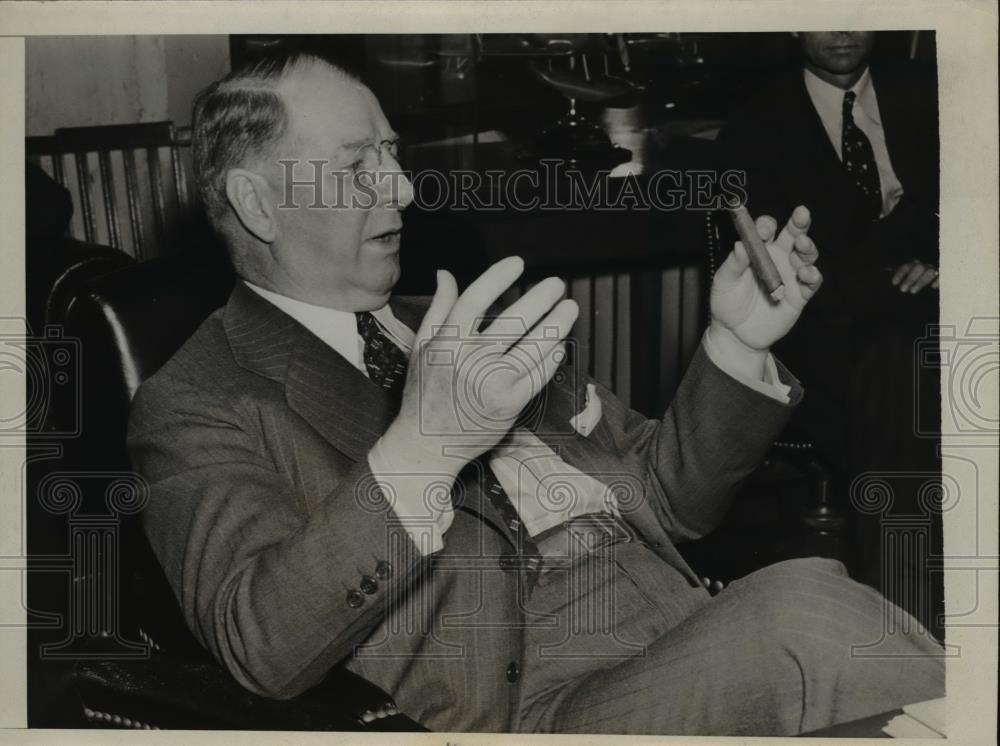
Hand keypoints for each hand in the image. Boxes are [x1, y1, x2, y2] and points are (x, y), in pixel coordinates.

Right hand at [380, 256, 578, 477]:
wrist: (426, 445)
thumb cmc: (424, 395)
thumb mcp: (421, 348)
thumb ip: (438, 309)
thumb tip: (446, 274)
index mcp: (446, 343)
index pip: (475, 300)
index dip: (498, 278)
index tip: (517, 264)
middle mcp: (470, 360)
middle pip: (514, 320)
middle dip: (541, 297)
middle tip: (556, 284)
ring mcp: (493, 383)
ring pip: (534, 345)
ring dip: (557, 323)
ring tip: (569, 308)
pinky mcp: (510, 404)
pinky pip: (538, 374)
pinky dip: (551, 356)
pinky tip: (559, 343)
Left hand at [710, 205, 822, 352]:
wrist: (735, 334)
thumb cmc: (727, 303)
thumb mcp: (724, 282)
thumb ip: (733, 264)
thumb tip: (740, 245)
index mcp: (758, 251)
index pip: (766, 231)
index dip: (766, 226)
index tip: (764, 229)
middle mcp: (777, 259)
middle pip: (792, 236)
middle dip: (799, 223)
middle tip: (801, 213)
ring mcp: (790, 276)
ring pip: (806, 255)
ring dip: (807, 247)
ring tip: (802, 244)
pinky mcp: (799, 295)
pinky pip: (811, 282)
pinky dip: (812, 275)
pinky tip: (806, 272)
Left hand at [892, 260, 938, 292]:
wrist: (935, 280)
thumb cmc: (916, 281)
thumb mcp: (908, 278)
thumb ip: (902, 278)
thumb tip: (891, 280)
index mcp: (914, 265)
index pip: (906, 267)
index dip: (900, 274)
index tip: (894, 283)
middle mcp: (924, 265)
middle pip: (917, 268)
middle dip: (910, 279)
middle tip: (902, 290)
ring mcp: (934, 269)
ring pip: (928, 272)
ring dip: (920, 282)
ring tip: (912, 291)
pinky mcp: (943, 274)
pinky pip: (942, 275)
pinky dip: (938, 280)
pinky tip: (933, 287)